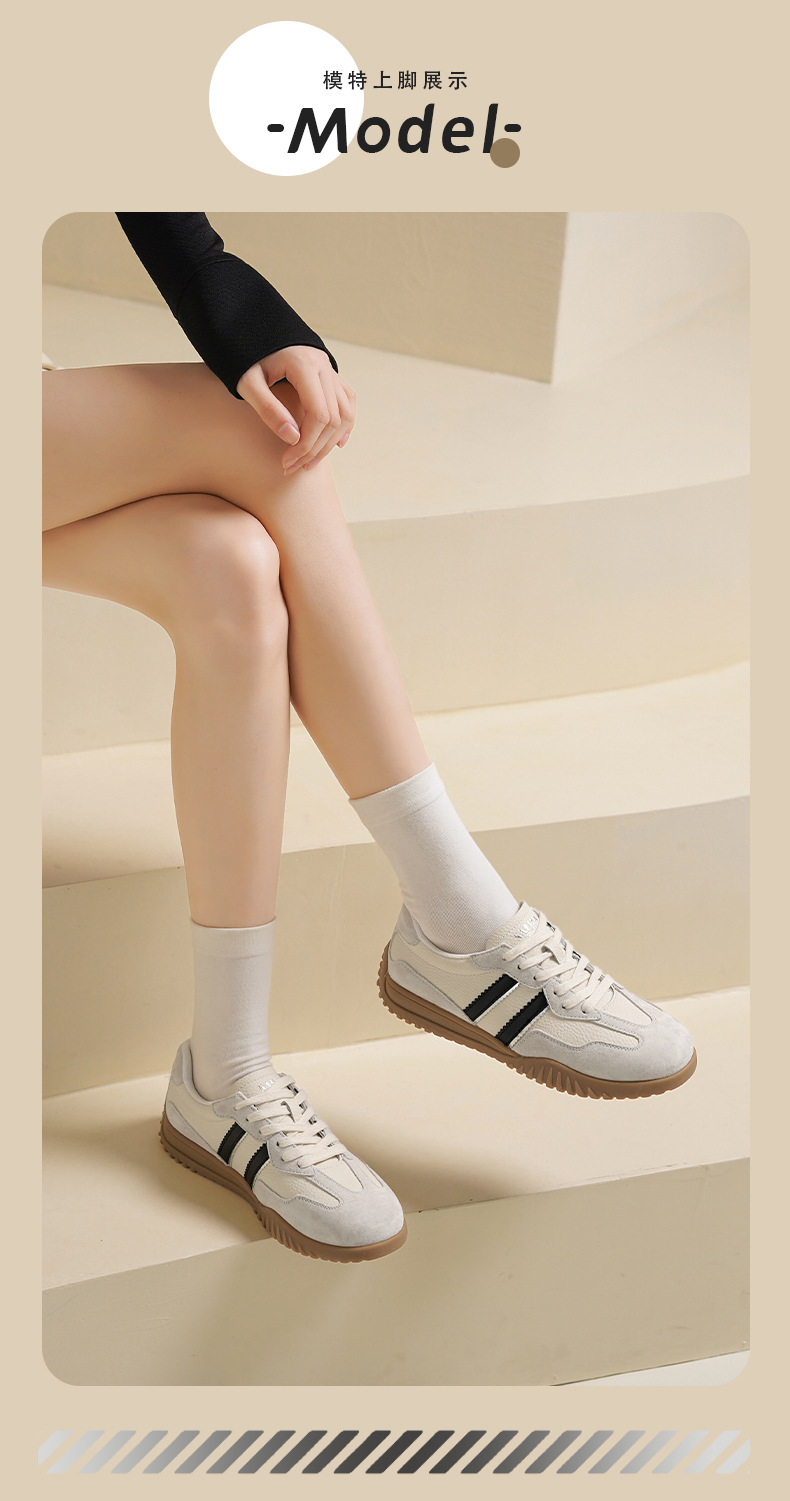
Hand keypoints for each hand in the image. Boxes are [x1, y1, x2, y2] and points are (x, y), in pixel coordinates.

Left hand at [236, 346, 355, 475]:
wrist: (251, 327)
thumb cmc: (245, 356)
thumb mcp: (247, 382)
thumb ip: (267, 409)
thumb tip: (292, 438)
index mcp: (304, 364)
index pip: (319, 415)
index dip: (306, 444)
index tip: (286, 461)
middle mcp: (323, 365)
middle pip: (334, 419)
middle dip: (315, 449)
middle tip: (293, 467)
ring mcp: (330, 369)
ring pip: (345, 413)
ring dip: (330, 442)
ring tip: (309, 462)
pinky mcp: (330, 374)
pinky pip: (347, 402)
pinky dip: (345, 424)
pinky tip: (336, 443)